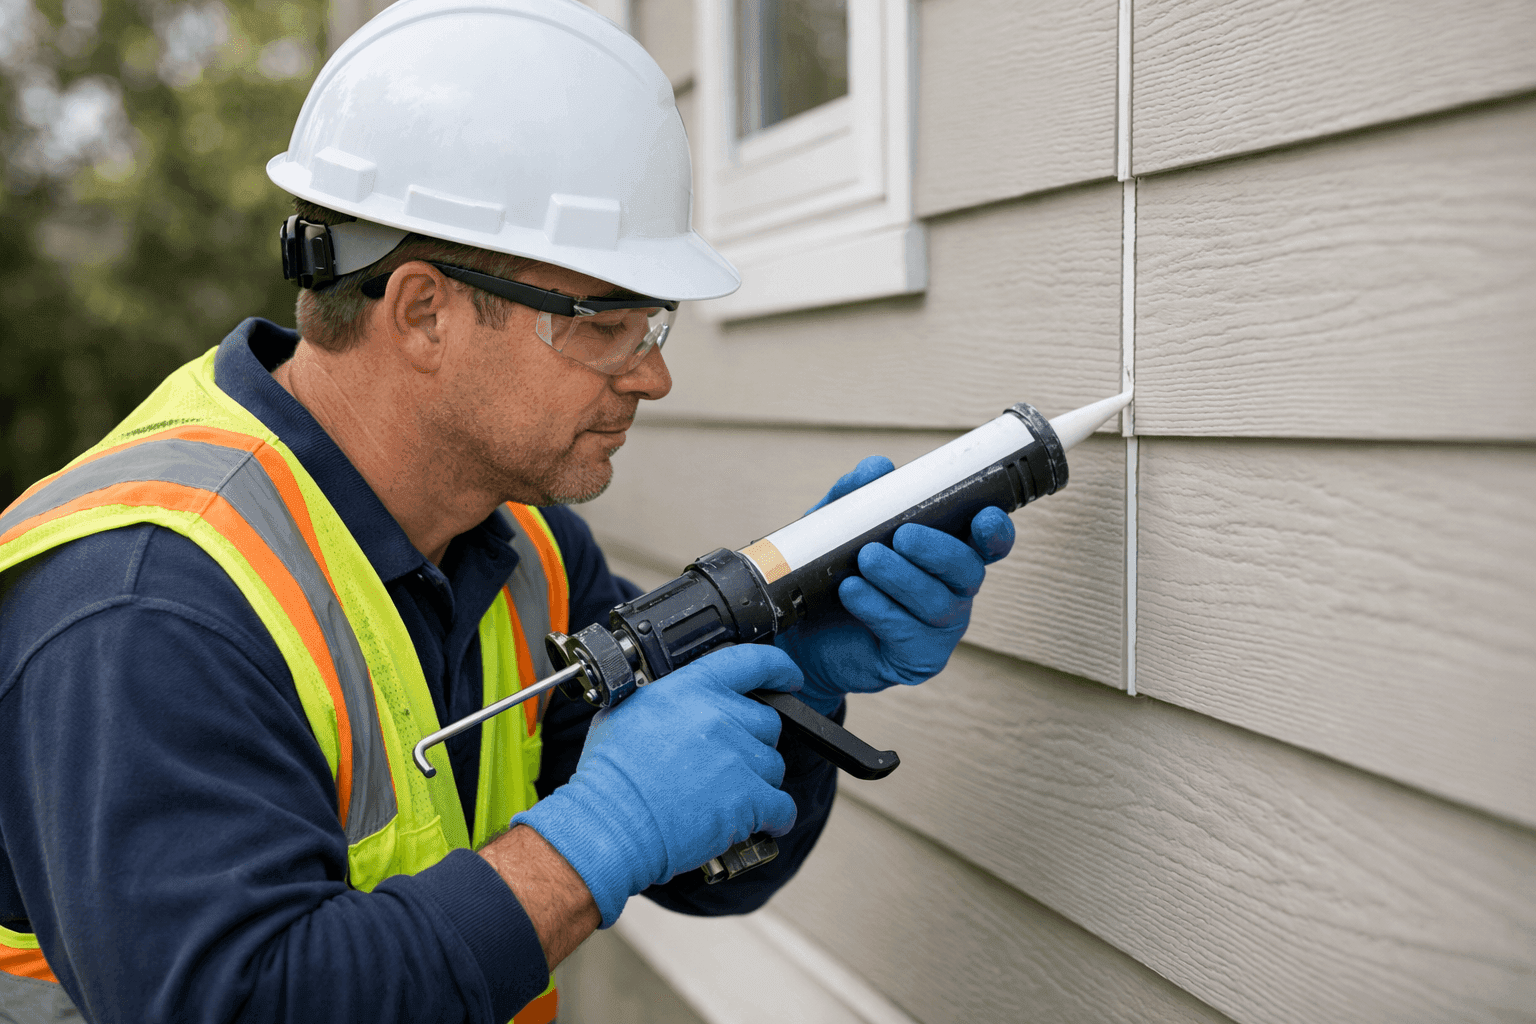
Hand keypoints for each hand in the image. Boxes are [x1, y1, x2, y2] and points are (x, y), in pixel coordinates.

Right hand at [512, 645, 801, 926]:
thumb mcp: (625, 712)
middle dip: (753, 743)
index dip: (779, 668)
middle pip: (767, 722)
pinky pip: (782, 806)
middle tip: (726, 763)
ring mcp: (736, 756)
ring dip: (757, 782)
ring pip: (773, 766)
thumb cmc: (610, 777)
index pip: (751, 662)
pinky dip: (775, 818)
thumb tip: (678, 702)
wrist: (610, 825)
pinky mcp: (748, 798)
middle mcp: (718, 716)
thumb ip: (664, 698)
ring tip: (725, 797)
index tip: (789, 677)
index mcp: (690, 688)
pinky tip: (759, 822)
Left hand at [776, 457, 1015, 715]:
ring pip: (938, 604)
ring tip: (866, 559)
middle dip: (939, 551)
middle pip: (969, 570)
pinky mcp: (918, 659)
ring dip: (902, 578)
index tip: (984, 518)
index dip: (994, 530)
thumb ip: (854, 498)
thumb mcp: (833, 528)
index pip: (987, 541)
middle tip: (902, 535)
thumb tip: (877, 468)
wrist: (800, 634)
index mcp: (945, 551)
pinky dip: (879, 608)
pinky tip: (852, 591)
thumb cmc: (829, 574)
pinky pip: (909, 634)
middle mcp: (952, 589)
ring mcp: (939, 628)